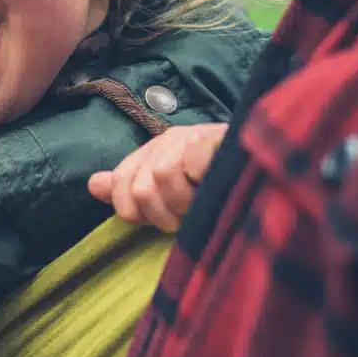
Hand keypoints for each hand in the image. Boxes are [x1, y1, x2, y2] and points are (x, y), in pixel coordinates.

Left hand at [87, 123, 225, 230]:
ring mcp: (194, 136)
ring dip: (187, 203)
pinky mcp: (219, 136)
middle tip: (190, 215)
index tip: (164, 219)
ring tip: (204, 203)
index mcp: (153, 151)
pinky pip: (194, 160)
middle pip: (142, 188)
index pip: (123, 186)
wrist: (264, 161)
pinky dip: (202, 175)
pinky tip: (214, 181)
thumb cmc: (214, 185)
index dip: (138, 213)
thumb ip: (130, 187)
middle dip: (166, 215)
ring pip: (163, 177)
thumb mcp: (169, 188)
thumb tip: (93, 185)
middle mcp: (169, 140)